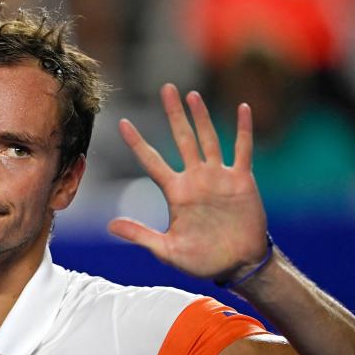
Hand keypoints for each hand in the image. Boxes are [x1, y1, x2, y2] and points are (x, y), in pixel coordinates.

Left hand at [108, 84, 268, 281]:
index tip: (122, 123)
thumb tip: (111, 226)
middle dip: (174, 114)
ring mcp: (218, 177)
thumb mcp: (167, 250)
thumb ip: (141, 235)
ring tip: (192, 95)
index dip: (138, 143)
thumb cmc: (202, 260)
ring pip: (208, 139)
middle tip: (166, 88)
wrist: (237, 266)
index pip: (152, 162)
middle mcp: (195, 179)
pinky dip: (243, 130)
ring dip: (202, 118)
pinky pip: (242, 151)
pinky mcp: (241, 181)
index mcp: (176, 193)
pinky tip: (242, 108)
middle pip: (182, 139)